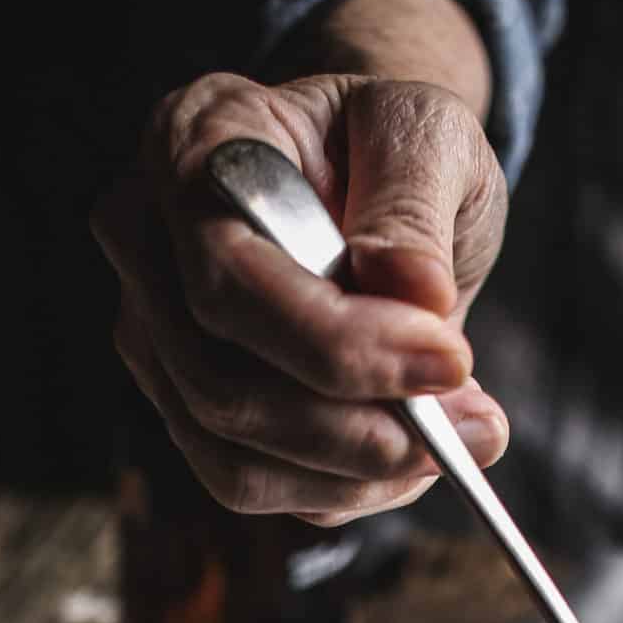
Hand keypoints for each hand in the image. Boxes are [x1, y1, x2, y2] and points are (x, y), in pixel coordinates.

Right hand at [94, 69, 509, 525]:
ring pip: (236, 461)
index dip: (337, 345)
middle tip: (479, 423)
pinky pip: (258, 487)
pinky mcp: (186, 410)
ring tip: (464, 434)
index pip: (226, 280)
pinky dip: (349, 488)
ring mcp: (153, 339)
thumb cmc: (391, 148)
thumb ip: (414, 203)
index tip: (449, 360)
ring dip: (361, 472)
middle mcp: (144, 247)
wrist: (375, 184)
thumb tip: (416, 293)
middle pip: (222, 390)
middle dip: (360, 430)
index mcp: (186, 146)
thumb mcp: (426, 133)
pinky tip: (417, 449)